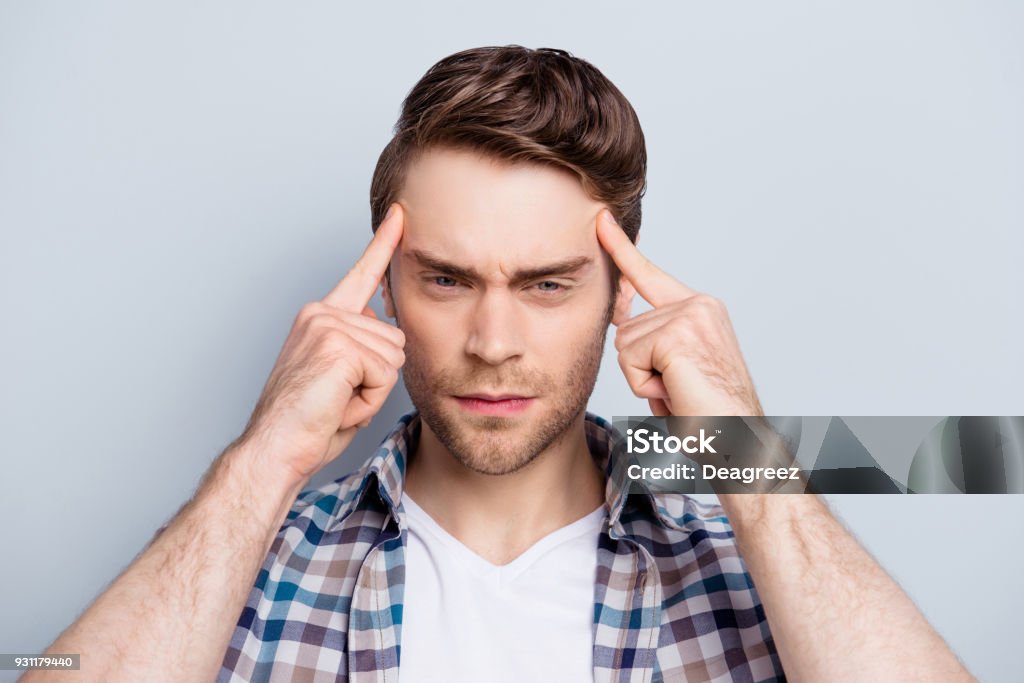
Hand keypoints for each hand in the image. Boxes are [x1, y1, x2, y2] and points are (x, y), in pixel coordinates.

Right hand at [239, 204, 405, 482]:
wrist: (275, 449)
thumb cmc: (306, 424)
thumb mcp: (340, 378)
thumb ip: (359, 345)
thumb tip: (376, 317)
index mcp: (319, 317)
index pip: (361, 274)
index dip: (385, 244)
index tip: (400, 214)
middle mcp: (321, 313)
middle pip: (395, 338)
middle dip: (378, 378)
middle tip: (339, 397)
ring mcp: (327, 326)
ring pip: (394, 357)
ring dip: (373, 390)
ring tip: (336, 401)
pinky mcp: (337, 345)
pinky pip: (386, 373)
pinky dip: (369, 399)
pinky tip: (337, 403)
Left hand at [596, 209, 762, 417]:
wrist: (741, 443)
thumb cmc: (710, 415)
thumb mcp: (675, 369)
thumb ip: (651, 341)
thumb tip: (618, 320)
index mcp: (700, 309)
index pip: (650, 274)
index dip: (621, 249)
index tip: (601, 219)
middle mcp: (699, 305)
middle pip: (625, 328)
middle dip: (640, 369)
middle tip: (677, 388)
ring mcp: (691, 316)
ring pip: (625, 345)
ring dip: (644, 380)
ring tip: (679, 391)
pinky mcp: (679, 334)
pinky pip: (630, 359)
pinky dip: (646, 386)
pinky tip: (676, 392)